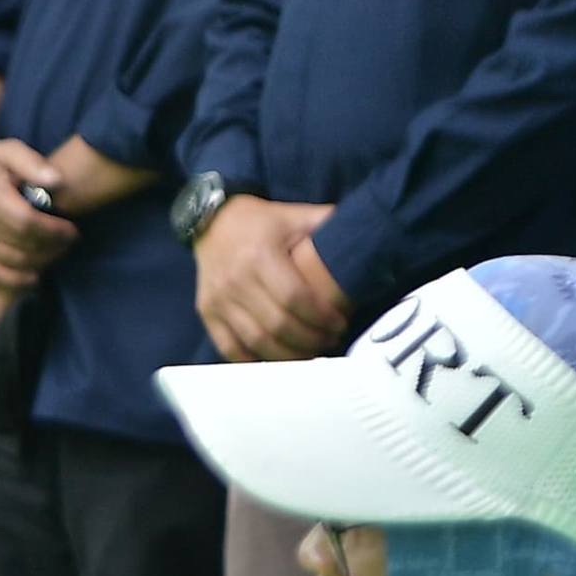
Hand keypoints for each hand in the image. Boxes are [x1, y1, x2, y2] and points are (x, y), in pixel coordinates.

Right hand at [0, 130, 78, 282]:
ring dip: (39, 261)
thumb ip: (33, 163)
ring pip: (11, 260)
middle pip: (22, 244)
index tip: (72, 230)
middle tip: (70, 241)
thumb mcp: (10, 150)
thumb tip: (57, 180)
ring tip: (58, 253)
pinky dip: (14, 279)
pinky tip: (34, 277)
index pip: (27, 222)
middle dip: (51, 246)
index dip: (53, 230)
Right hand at [194, 198, 348, 362]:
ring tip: (310, 354)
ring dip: (287, 355)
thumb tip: (368, 230)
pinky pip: (229, 347)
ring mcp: (218, 299)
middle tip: (330, 340)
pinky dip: (253, 360)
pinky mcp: (207, 312)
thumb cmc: (262, 222)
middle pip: (277, 324)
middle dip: (310, 340)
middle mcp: (235, 280)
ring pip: (256, 341)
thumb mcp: (295, 215)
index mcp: (259, 255)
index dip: (321, 317)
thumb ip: (327, 223)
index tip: (339, 323)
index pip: (294, 298)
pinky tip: (276, 360)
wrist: (213, 223)